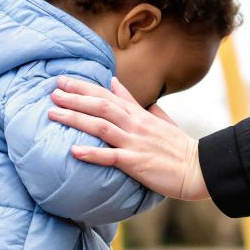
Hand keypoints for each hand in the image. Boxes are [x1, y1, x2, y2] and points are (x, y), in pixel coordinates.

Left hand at [48, 76, 208, 200]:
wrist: (198, 168)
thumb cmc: (177, 146)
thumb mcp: (156, 117)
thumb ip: (133, 101)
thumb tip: (114, 82)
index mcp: (139, 114)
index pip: (107, 94)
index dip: (83, 87)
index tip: (62, 80)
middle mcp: (135, 124)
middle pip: (100, 105)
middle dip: (74, 98)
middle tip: (52, 92)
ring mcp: (135, 142)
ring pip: (101, 126)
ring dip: (76, 118)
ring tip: (53, 114)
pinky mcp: (137, 162)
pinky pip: (111, 156)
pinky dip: (92, 153)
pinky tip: (74, 151)